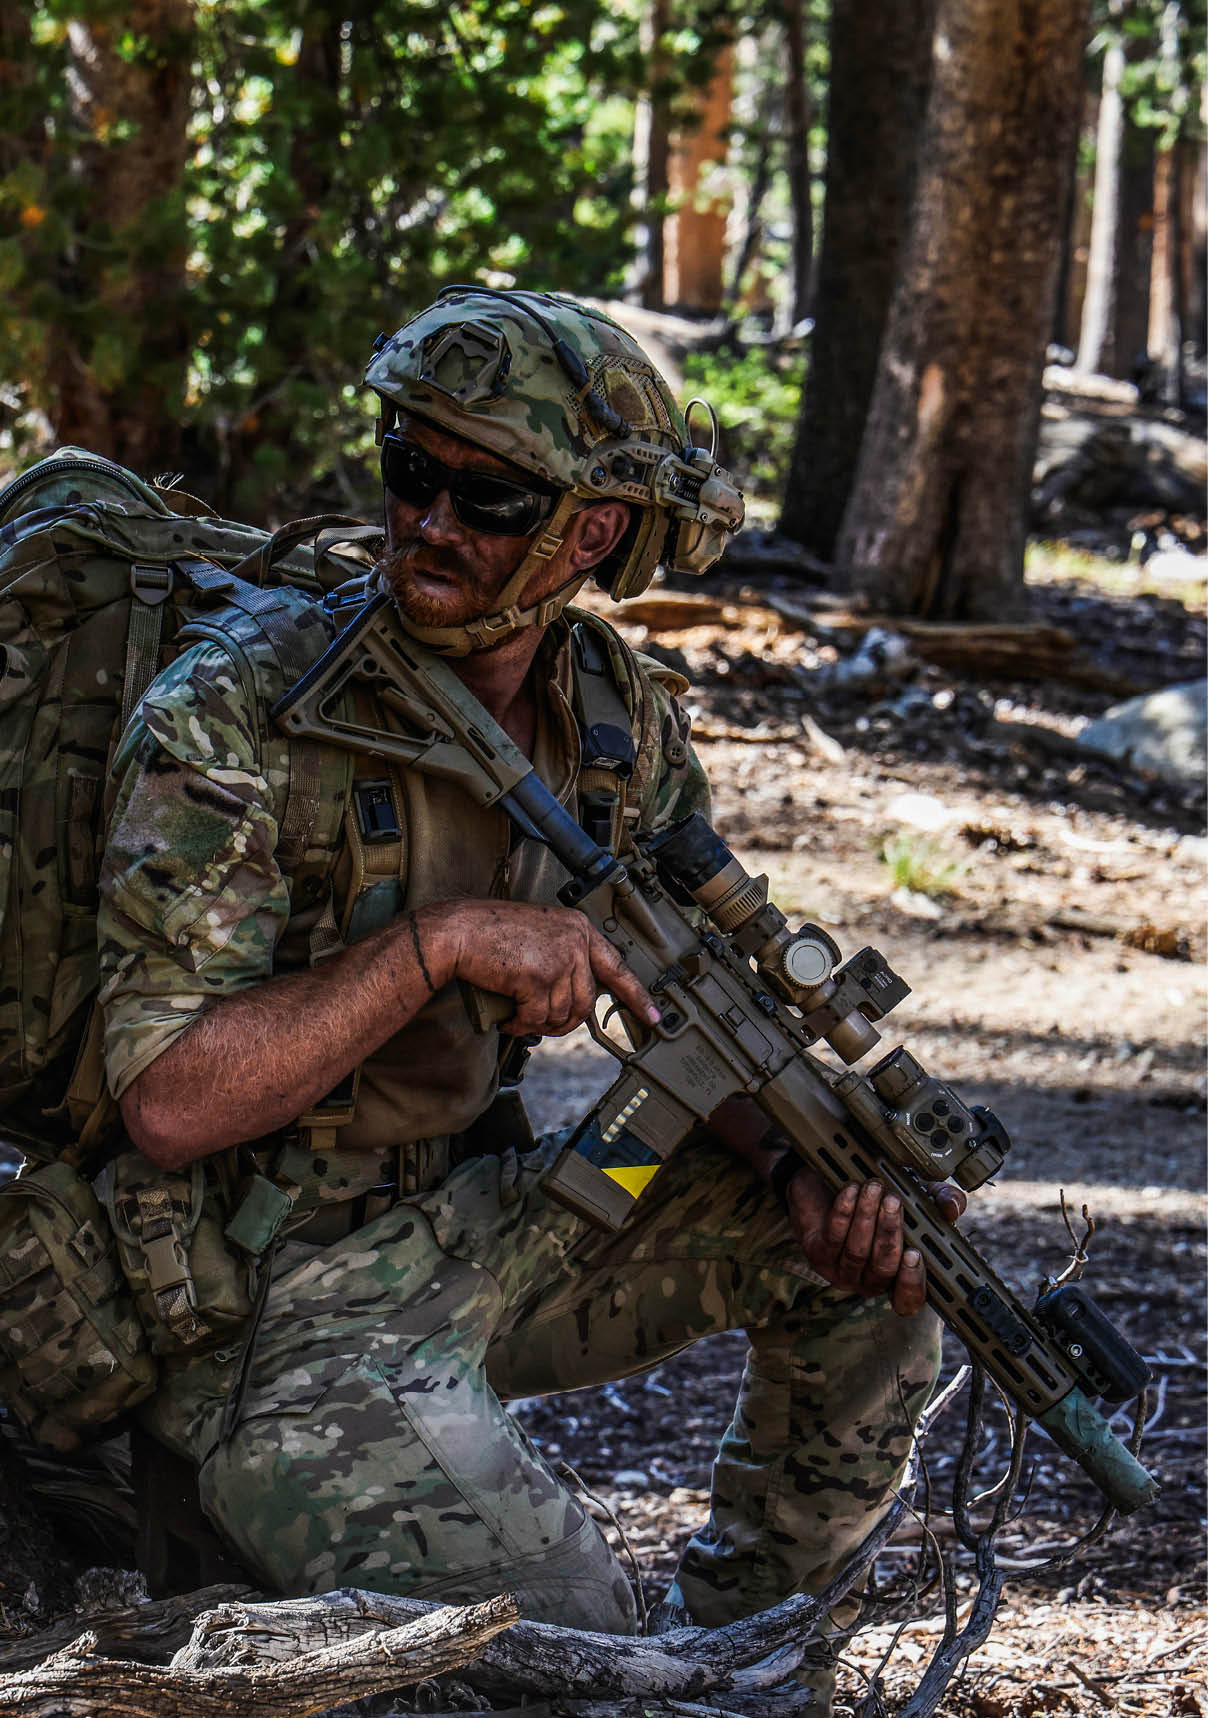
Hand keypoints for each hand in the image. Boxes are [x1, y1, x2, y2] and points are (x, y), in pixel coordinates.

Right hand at [427, 899, 659, 1037]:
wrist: (458, 931)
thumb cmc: (490, 934)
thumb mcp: (539, 937)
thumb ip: (564, 959)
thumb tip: (575, 1000)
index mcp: (578, 929)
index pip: (617, 966)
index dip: (636, 996)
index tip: (652, 1017)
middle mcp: (574, 942)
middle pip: (586, 1001)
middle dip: (562, 1020)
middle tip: (537, 1020)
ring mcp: (559, 959)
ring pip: (563, 1013)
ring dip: (538, 1023)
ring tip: (517, 1015)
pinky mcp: (539, 977)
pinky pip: (538, 1018)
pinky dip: (521, 1025)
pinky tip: (508, 1017)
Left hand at [784, 1169, 967, 1317]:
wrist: (825, 1181)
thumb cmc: (879, 1195)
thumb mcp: (916, 1194)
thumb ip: (940, 1199)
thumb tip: (952, 1208)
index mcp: (897, 1274)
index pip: (907, 1300)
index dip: (912, 1285)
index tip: (915, 1255)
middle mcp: (869, 1279)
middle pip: (883, 1269)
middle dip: (889, 1234)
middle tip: (894, 1201)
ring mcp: (842, 1270)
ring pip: (858, 1251)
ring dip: (866, 1216)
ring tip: (873, 1187)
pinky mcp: (817, 1254)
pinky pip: (833, 1236)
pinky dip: (844, 1211)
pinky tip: (851, 1190)